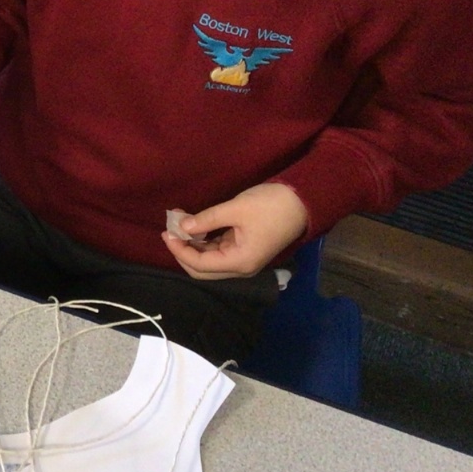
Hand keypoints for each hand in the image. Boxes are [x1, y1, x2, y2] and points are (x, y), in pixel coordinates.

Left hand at [161, 183, 308, 279]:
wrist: (304, 201)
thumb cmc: (271, 205)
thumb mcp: (236, 209)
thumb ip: (207, 219)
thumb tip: (182, 226)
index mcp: (240, 262)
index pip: (200, 265)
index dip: (180, 251)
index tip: (168, 232)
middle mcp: (241, 267)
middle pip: (202, 270)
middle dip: (183, 252)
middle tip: (170, 231)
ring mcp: (243, 259)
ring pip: (209, 262)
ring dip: (193, 246)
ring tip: (179, 225)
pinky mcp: (244, 250)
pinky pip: (218, 252)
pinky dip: (204, 242)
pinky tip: (194, 227)